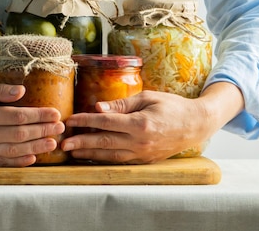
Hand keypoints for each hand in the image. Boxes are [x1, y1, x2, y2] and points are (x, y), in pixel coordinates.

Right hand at [0, 83, 64, 166]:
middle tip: (61, 127)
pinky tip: (32, 159)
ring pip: (14, 150)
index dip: (39, 115)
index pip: (19, 117)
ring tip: (53, 143)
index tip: (54, 112)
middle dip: (44, 131)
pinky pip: (2, 162)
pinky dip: (18, 162)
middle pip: (21, 134)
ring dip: (36, 147)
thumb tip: (22, 90)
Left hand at [60, 82, 243, 163]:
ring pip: (110, 156)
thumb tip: (98, 108)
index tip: (70, 120)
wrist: (196, 125)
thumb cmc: (172, 106)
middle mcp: (141, 142)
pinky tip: (91, 156)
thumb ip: (122, 104)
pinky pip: (120, 161)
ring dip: (89, 154)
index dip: (86, 121)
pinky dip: (104, 159)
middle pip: (105, 142)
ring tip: (72, 152)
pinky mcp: (145, 161)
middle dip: (81, 143)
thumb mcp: (147, 97)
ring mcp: (143, 154)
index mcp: (141, 123)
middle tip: (63, 143)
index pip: (106, 122)